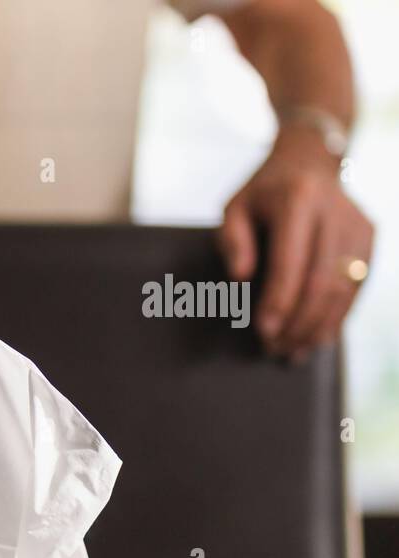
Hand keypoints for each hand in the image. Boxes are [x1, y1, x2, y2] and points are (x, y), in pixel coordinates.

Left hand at [219, 126, 372, 360]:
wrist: (309, 160)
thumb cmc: (263, 192)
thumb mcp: (235, 207)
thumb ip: (232, 242)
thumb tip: (239, 279)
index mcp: (298, 201)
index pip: (291, 262)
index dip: (279, 301)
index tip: (263, 332)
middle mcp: (335, 212)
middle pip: (321, 281)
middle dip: (298, 322)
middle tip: (275, 350)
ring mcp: (358, 225)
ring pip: (343, 288)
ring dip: (318, 326)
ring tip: (293, 352)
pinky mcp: (370, 237)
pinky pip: (356, 285)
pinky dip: (337, 315)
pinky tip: (317, 337)